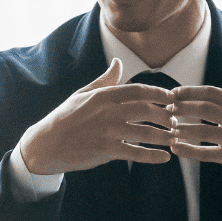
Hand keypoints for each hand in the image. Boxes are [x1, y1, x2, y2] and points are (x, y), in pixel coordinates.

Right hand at [15, 59, 178, 175]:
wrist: (46, 144)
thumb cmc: (65, 117)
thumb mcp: (83, 95)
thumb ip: (105, 80)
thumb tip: (118, 62)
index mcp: (103, 96)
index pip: (138, 90)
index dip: (159, 94)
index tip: (173, 98)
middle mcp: (107, 112)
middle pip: (146, 110)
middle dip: (165, 115)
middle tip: (175, 120)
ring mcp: (107, 132)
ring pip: (145, 132)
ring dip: (164, 135)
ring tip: (175, 138)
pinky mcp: (105, 151)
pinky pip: (135, 153)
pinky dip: (153, 156)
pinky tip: (165, 157)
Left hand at [166, 56, 221, 184]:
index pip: (211, 93)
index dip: (189, 92)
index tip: (174, 93)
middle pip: (203, 109)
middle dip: (181, 108)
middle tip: (167, 109)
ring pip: (202, 131)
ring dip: (182, 129)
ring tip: (169, 128)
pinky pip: (206, 153)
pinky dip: (188, 151)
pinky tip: (176, 148)